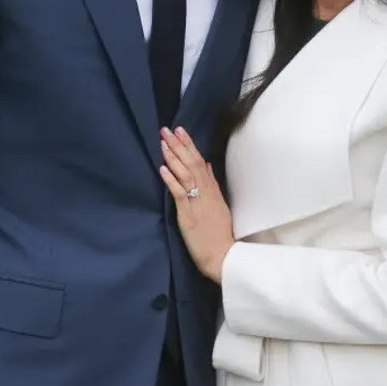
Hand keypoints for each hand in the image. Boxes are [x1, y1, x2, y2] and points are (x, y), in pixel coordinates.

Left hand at [159, 126, 234, 282]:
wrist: (223, 256)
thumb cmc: (220, 234)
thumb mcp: (220, 205)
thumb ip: (213, 185)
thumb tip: (209, 166)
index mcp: (213, 191)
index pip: (201, 162)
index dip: (190, 146)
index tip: (181, 131)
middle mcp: (206, 193)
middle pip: (193, 164)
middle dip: (179, 145)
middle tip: (168, 129)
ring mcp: (198, 203)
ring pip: (186, 175)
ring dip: (174, 157)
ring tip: (163, 143)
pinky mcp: (189, 215)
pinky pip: (180, 194)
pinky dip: (171, 180)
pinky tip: (162, 168)